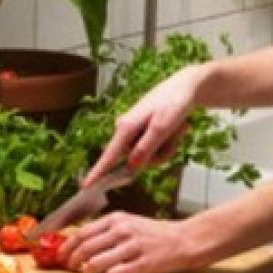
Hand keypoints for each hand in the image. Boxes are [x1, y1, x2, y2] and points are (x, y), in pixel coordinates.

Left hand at [59, 212, 204, 272]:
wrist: (184, 240)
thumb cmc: (154, 234)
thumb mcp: (129, 223)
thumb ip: (106, 231)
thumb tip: (79, 244)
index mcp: (117, 219)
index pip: (83, 233)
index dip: (68, 247)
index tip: (60, 257)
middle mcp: (123, 230)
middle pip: (86, 247)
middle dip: (73, 261)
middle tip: (70, 269)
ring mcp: (134, 247)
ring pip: (98, 261)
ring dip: (87, 271)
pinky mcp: (144, 264)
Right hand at [81, 65, 206, 186]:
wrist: (186, 86)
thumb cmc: (174, 103)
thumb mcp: (161, 128)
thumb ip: (146, 148)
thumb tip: (131, 167)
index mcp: (126, 127)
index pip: (109, 155)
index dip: (98, 172)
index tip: (85, 185)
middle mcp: (126, 129)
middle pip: (137, 159)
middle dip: (159, 154)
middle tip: (175, 137)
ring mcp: (135, 130)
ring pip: (149, 155)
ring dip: (166, 147)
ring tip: (177, 129)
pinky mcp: (143, 130)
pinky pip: (154, 147)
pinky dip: (167, 142)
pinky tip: (176, 129)